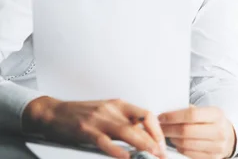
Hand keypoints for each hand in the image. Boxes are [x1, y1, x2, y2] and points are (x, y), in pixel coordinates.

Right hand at [22, 96, 165, 158]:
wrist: (54, 112)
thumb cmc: (80, 113)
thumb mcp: (107, 111)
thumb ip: (124, 120)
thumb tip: (142, 133)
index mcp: (119, 104)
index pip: (146, 115)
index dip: (157, 130)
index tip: (162, 143)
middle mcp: (112, 110)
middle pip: (140, 124)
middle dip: (154, 141)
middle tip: (162, 154)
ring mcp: (99, 120)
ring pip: (127, 132)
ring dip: (142, 145)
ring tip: (152, 155)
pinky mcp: (86, 131)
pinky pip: (104, 141)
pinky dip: (117, 150)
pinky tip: (126, 157)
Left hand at [159, 105, 235, 158]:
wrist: (229, 136)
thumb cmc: (212, 122)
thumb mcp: (206, 111)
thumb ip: (189, 110)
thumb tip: (167, 112)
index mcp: (217, 114)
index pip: (192, 114)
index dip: (173, 116)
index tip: (162, 117)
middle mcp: (219, 131)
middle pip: (186, 131)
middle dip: (169, 129)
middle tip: (160, 127)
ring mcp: (216, 146)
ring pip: (185, 144)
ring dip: (172, 139)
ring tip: (168, 134)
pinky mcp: (212, 158)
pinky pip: (188, 154)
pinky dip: (179, 148)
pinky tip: (177, 142)